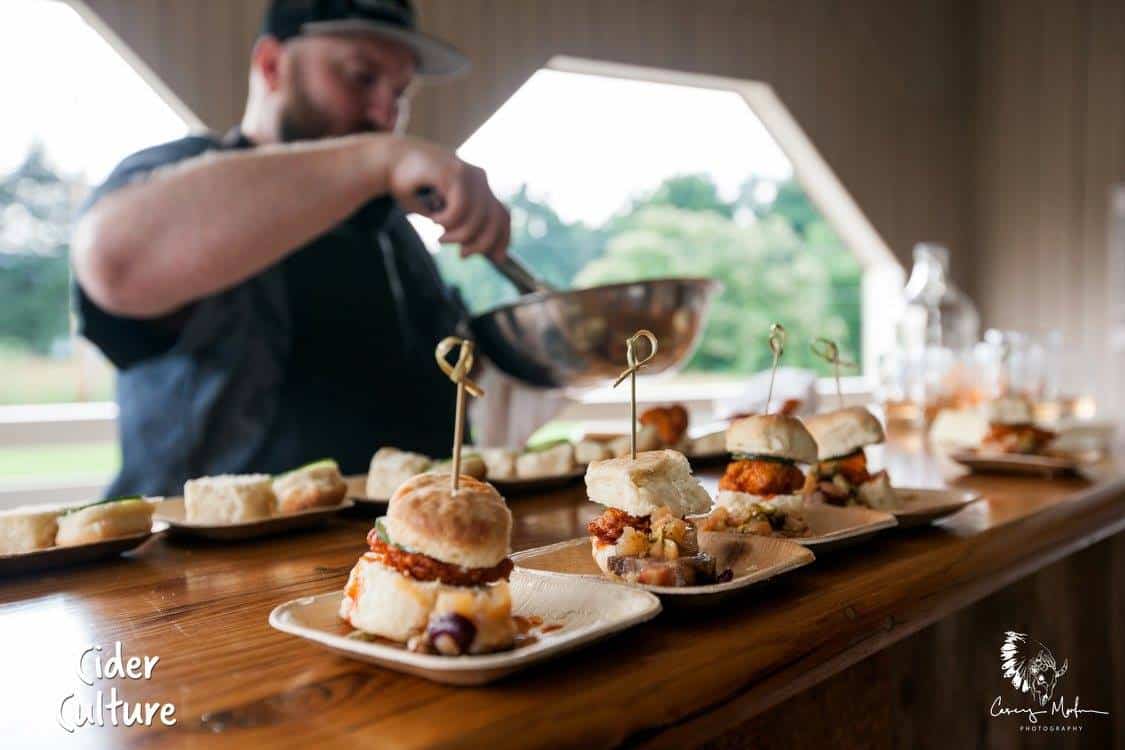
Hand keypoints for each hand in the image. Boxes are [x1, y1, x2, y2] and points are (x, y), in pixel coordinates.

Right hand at [385, 136, 509, 260]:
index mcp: (480, 185)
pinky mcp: (454, 172)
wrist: (386, 161)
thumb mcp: (441, 211)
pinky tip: (433, 218)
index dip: (503, 239)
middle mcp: (479, 177)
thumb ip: (459, 225)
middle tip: (462, 255)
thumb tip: (472, 251)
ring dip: (457, 235)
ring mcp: (468, 173)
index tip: (496, 259)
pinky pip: (460, 210)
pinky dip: (446, 221)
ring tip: (440, 237)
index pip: (502, 215)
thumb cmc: (412, 188)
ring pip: (477, 219)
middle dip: (480, 244)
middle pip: (496, 220)